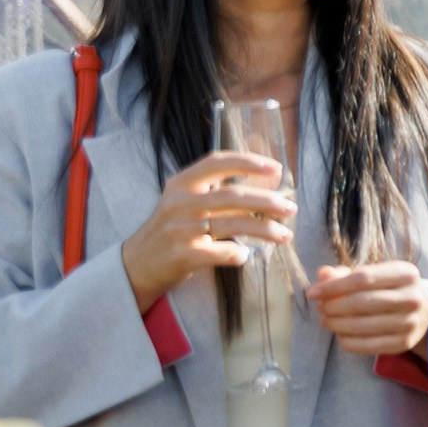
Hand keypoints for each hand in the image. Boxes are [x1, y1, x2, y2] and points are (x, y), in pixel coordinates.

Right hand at [118, 151, 293, 312]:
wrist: (136, 264)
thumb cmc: (170, 229)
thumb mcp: (183, 201)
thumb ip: (213, 191)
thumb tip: (264, 186)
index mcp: (181, 183)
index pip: (217, 162)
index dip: (248, 162)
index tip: (276, 167)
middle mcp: (179, 202)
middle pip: (232, 196)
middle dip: (267, 201)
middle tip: (291, 208)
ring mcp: (180, 229)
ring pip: (233, 224)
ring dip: (265, 230)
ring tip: (285, 235)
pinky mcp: (183, 255)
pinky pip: (222, 252)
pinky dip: (239, 254)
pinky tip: (244, 255)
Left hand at [308, 262, 427, 357]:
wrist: (422, 311)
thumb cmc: (389, 288)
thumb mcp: (373, 275)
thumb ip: (345, 273)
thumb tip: (323, 274)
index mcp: (406, 273)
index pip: (363, 278)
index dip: (333, 286)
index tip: (312, 293)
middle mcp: (413, 297)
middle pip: (362, 302)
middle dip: (333, 306)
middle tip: (320, 308)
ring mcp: (411, 322)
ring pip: (363, 326)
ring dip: (336, 324)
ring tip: (326, 320)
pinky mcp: (405, 342)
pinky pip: (368, 345)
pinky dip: (347, 341)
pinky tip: (340, 334)